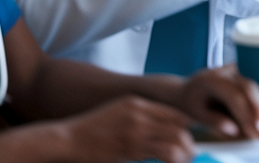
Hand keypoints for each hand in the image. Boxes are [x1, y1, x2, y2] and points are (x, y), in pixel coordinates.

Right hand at [58, 95, 195, 162]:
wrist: (68, 138)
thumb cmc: (92, 130)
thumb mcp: (117, 112)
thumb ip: (138, 115)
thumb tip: (159, 126)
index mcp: (137, 103)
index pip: (174, 113)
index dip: (185, 127)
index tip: (186, 139)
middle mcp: (139, 113)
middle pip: (179, 126)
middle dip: (188, 142)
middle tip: (190, 154)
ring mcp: (136, 130)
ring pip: (175, 139)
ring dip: (184, 153)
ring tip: (184, 161)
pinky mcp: (130, 148)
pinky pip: (162, 152)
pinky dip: (172, 159)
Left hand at [173, 65, 258, 138]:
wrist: (187, 90)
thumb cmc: (191, 103)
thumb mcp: (196, 115)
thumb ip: (214, 121)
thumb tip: (234, 130)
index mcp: (211, 79)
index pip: (233, 95)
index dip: (246, 112)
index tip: (255, 129)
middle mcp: (225, 71)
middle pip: (248, 88)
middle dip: (258, 109)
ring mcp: (235, 72)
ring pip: (253, 89)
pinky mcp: (241, 77)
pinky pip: (252, 91)